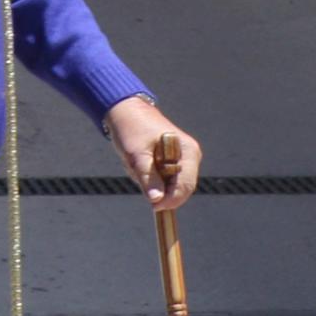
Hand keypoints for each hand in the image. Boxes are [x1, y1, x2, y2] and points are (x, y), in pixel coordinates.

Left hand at [109, 95, 200, 210]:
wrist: (125, 110)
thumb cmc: (131, 128)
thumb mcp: (136, 154)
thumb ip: (148, 177)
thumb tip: (157, 200)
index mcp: (188, 151)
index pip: (186, 185)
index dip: (171, 200)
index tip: (154, 206)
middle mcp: (190, 156)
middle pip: (179, 188)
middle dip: (157, 187)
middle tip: (136, 172)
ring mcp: (182, 159)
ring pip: (168, 185)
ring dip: (149, 180)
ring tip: (135, 161)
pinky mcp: (172, 161)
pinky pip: (162, 178)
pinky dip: (148, 175)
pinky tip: (137, 162)